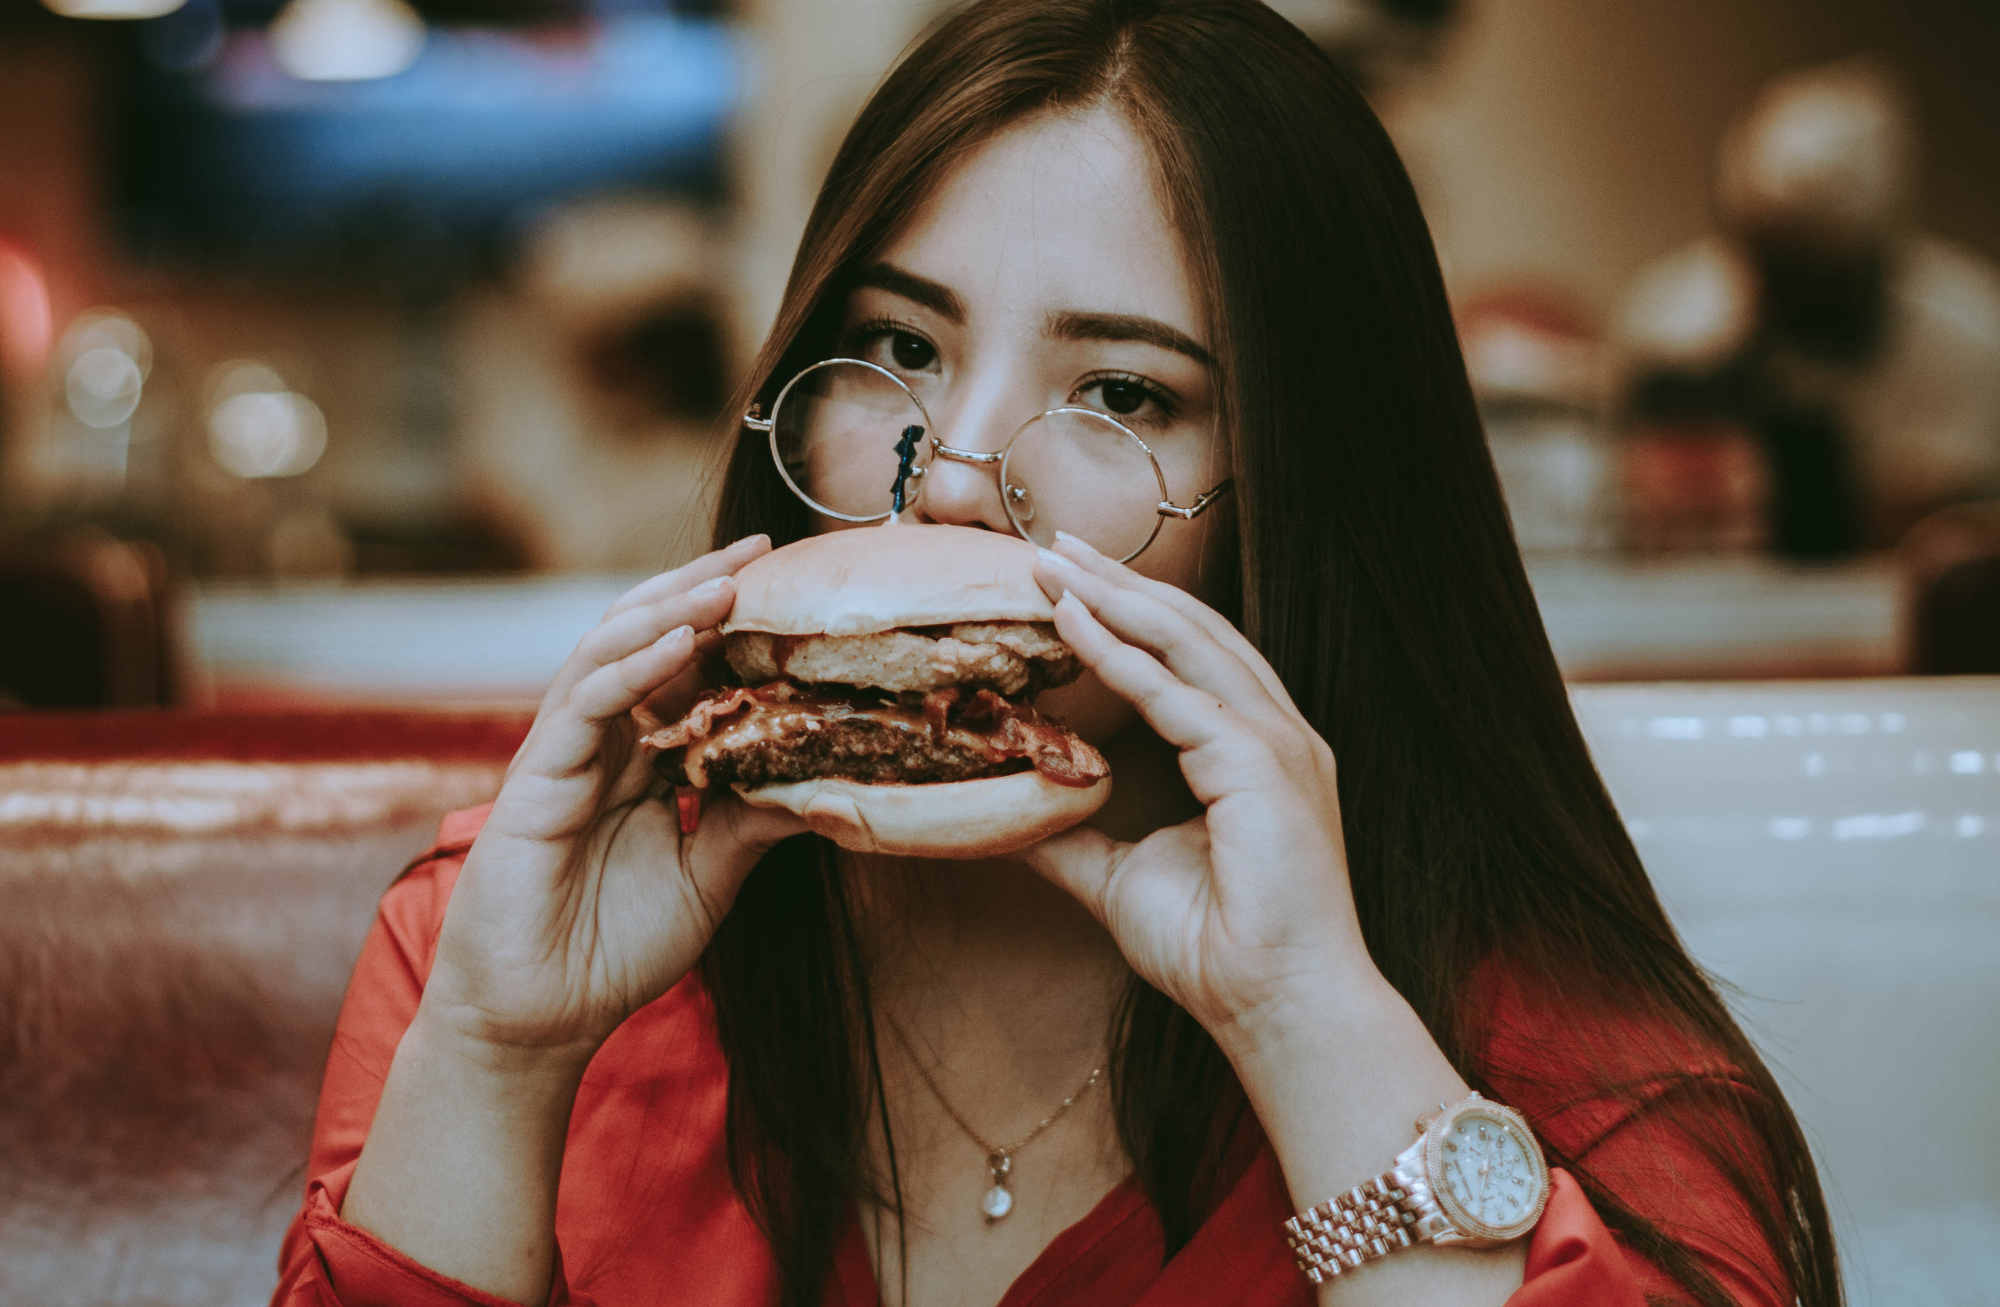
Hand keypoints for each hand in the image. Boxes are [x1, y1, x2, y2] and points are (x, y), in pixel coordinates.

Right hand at [421, 534, 806, 1065]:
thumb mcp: (711, 877)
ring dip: (667, 612)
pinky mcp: (535, 780)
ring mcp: (563, 756)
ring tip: (725, 582)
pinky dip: (632, 670)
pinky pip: (584, 706)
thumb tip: (829, 779)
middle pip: (644, 639)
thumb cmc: (614, 949)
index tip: (785, 583)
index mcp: (638, 760)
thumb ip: (756, 822)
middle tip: (759, 550)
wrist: (538, 1020)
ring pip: (607, 654)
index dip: (726, 624)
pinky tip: (677, 645)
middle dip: (697, 589)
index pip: (683, 669)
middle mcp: (600, 744)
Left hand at [1024, 533, 1378, 1053]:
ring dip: (1116, 598)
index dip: (1126, 611)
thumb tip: (1010, 819)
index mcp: (1253, 750)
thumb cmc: (1216, 951)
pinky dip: (1123, 655)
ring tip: (1055, 565)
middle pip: (1190, 629)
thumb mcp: (1120, 877)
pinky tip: (1074, 625)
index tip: (1065, 580)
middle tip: (1052, 544)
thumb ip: (1071, 838)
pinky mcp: (1263, 766)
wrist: (1274, 1007)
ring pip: (1190, 642)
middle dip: (1118, 582)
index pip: (1187, 655)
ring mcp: (1276, 744)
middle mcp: (1273, 733)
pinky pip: (1180, 695)